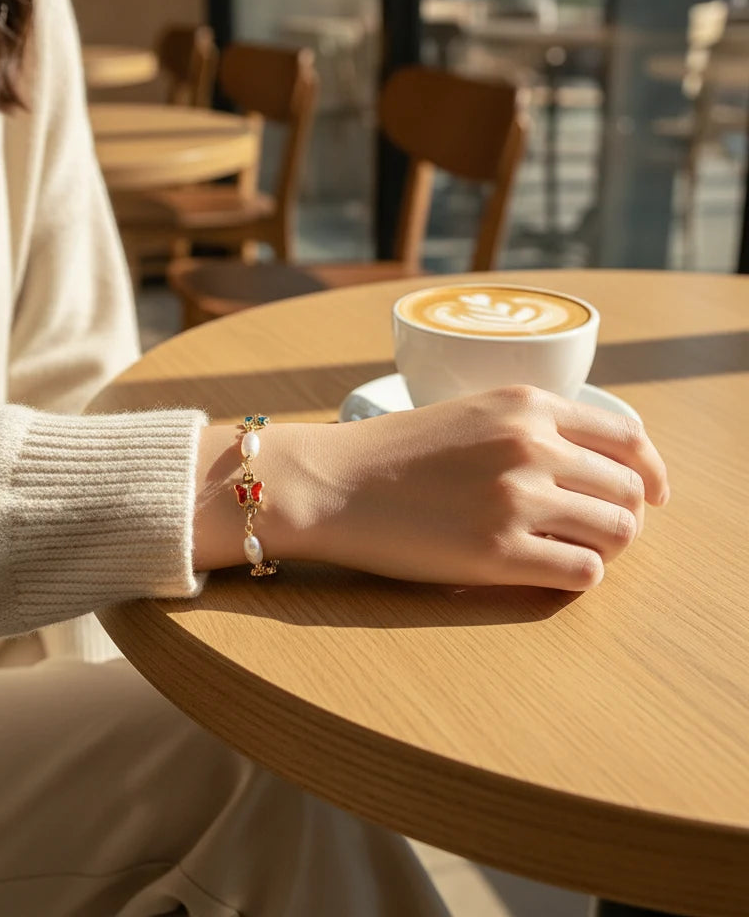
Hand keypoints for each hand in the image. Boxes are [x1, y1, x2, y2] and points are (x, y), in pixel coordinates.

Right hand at [307, 385, 668, 589]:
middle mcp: (532, 445)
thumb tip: (591, 467)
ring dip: (603, 548)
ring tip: (567, 552)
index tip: (651, 495)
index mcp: (527, 405)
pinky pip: (583, 574)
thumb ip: (529, 427)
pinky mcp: (499, 552)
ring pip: (618, 533)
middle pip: (629, 490)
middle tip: (592, 533)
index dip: (649, 471)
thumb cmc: (390, 452)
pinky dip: (576, 577)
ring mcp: (518, 499)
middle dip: (621, 516)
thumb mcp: (468, 413)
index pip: (628, 438)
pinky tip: (544, 572)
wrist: (332, 483)